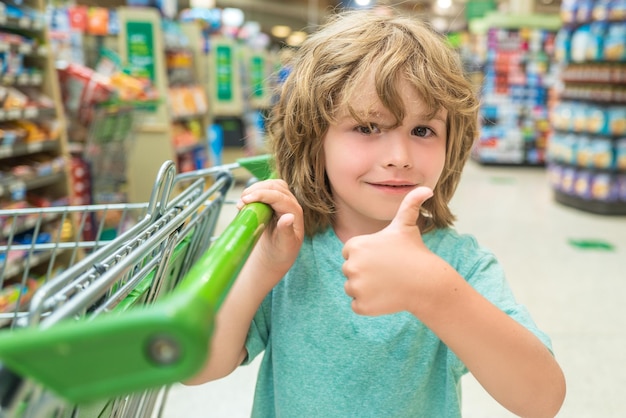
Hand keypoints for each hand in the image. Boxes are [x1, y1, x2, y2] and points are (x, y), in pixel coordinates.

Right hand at [238, 179, 303, 285]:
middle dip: (258, 189)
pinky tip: (244, 202)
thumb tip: (288, 217)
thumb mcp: (285, 245)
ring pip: (270, 185)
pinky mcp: (274, 202)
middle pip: (275, 186)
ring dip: (255, 188)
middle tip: (242, 200)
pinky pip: (264, 190)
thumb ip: (287, 231)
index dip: (262, 195)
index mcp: (295, 213)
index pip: (280, 197)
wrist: (277, 255)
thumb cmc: (282, 252)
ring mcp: (282, 201)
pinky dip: (254, 192)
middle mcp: (290, 204)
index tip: (246, 199)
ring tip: (242, 201)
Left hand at [342, 186, 433, 315]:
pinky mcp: (361, 305)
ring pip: (353, 289)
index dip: (368, 256)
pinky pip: (357, 305)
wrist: (427, 282)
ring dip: (366, 289)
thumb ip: (410, 204)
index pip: (351, 253)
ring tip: (387, 284)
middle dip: (366, 272)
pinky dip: (369, 304)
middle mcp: (351, 265)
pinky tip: (385, 297)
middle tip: (387, 272)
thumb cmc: (415, 252)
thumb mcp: (407, 225)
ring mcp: (356, 287)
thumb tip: (426, 189)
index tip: (383, 257)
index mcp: (355, 245)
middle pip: (350, 271)